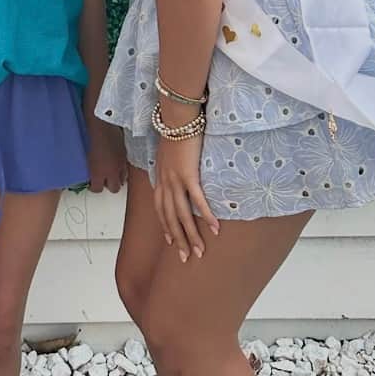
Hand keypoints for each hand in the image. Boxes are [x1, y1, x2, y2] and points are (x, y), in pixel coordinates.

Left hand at [86, 119, 126, 192]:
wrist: (101, 120)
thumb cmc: (87, 134)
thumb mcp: (85, 155)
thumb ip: (90, 167)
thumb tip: (90, 172)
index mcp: (98, 172)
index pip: (97, 189)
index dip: (93, 187)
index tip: (91, 183)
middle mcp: (111, 171)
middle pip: (114, 189)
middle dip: (108, 185)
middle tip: (102, 178)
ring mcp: (120, 163)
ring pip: (123, 180)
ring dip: (117, 177)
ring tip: (110, 170)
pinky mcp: (125, 154)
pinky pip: (125, 167)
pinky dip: (121, 167)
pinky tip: (115, 161)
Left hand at [152, 130, 219, 262]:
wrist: (176, 117)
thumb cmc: (175, 131)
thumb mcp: (167, 153)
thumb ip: (171, 167)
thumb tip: (177, 174)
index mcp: (160, 178)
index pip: (160, 210)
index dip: (165, 227)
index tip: (170, 242)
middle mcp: (165, 183)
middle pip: (170, 218)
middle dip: (178, 240)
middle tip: (186, 258)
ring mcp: (175, 180)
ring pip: (182, 215)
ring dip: (192, 235)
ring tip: (200, 251)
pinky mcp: (188, 174)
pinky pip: (198, 200)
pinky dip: (205, 215)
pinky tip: (214, 228)